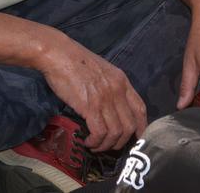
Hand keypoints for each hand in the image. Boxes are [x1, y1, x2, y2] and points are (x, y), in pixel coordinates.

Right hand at [38, 35, 147, 151]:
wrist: (58, 53)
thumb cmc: (75, 61)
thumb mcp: (101, 70)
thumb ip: (110, 86)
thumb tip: (109, 107)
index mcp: (122, 80)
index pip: (140, 109)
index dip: (141, 127)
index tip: (136, 138)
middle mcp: (118, 90)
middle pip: (130, 126)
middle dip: (120, 142)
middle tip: (109, 146)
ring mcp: (105, 98)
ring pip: (115, 132)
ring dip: (106, 145)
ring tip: (95, 145)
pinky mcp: (90, 106)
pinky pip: (100, 132)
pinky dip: (95, 141)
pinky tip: (88, 141)